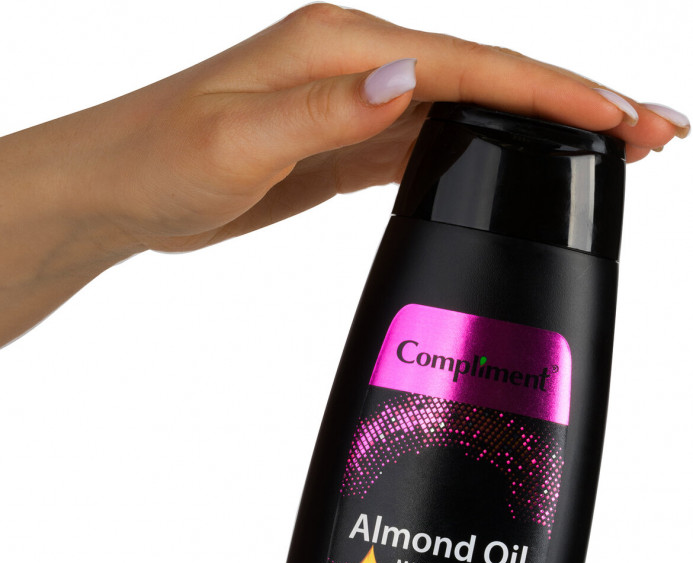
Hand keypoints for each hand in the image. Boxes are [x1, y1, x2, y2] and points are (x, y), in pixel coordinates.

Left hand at [0, 4, 686, 345]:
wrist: (119, 187)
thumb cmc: (160, 158)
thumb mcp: (237, 140)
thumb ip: (327, 113)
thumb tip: (407, 80)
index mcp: (343, 47)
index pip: (473, 67)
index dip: (555, 93)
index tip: (620, 120)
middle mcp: (360, 63)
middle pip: (492, 79)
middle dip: (576, 105)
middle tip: (654, 133)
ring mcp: (358, 100)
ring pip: (474, 111)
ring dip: (543, 129)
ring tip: (613, 151)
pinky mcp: (350, 141)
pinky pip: (438, 140)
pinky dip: (492, 150)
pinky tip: (524, 166)